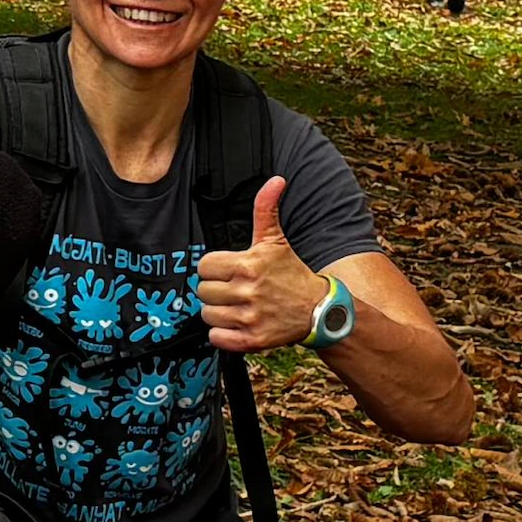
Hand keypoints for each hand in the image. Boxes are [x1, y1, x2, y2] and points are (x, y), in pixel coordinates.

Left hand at [194, 176, 336, 355]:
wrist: (319, 310)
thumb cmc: (292, 274)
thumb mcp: (277, 240)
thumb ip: (266, 209)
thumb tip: (275, 180)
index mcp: (248, 265)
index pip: (204, 266)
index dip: (214, 268)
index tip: (228, 271)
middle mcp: (248, 292)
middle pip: (203, 291)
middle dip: (216, 290)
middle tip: (235, 289)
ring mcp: (250, 317)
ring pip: (208, 314)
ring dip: (219, 312)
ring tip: (238, 306)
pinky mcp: (252, 340)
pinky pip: (216, 338)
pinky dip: (223, 334)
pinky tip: (238, 323)